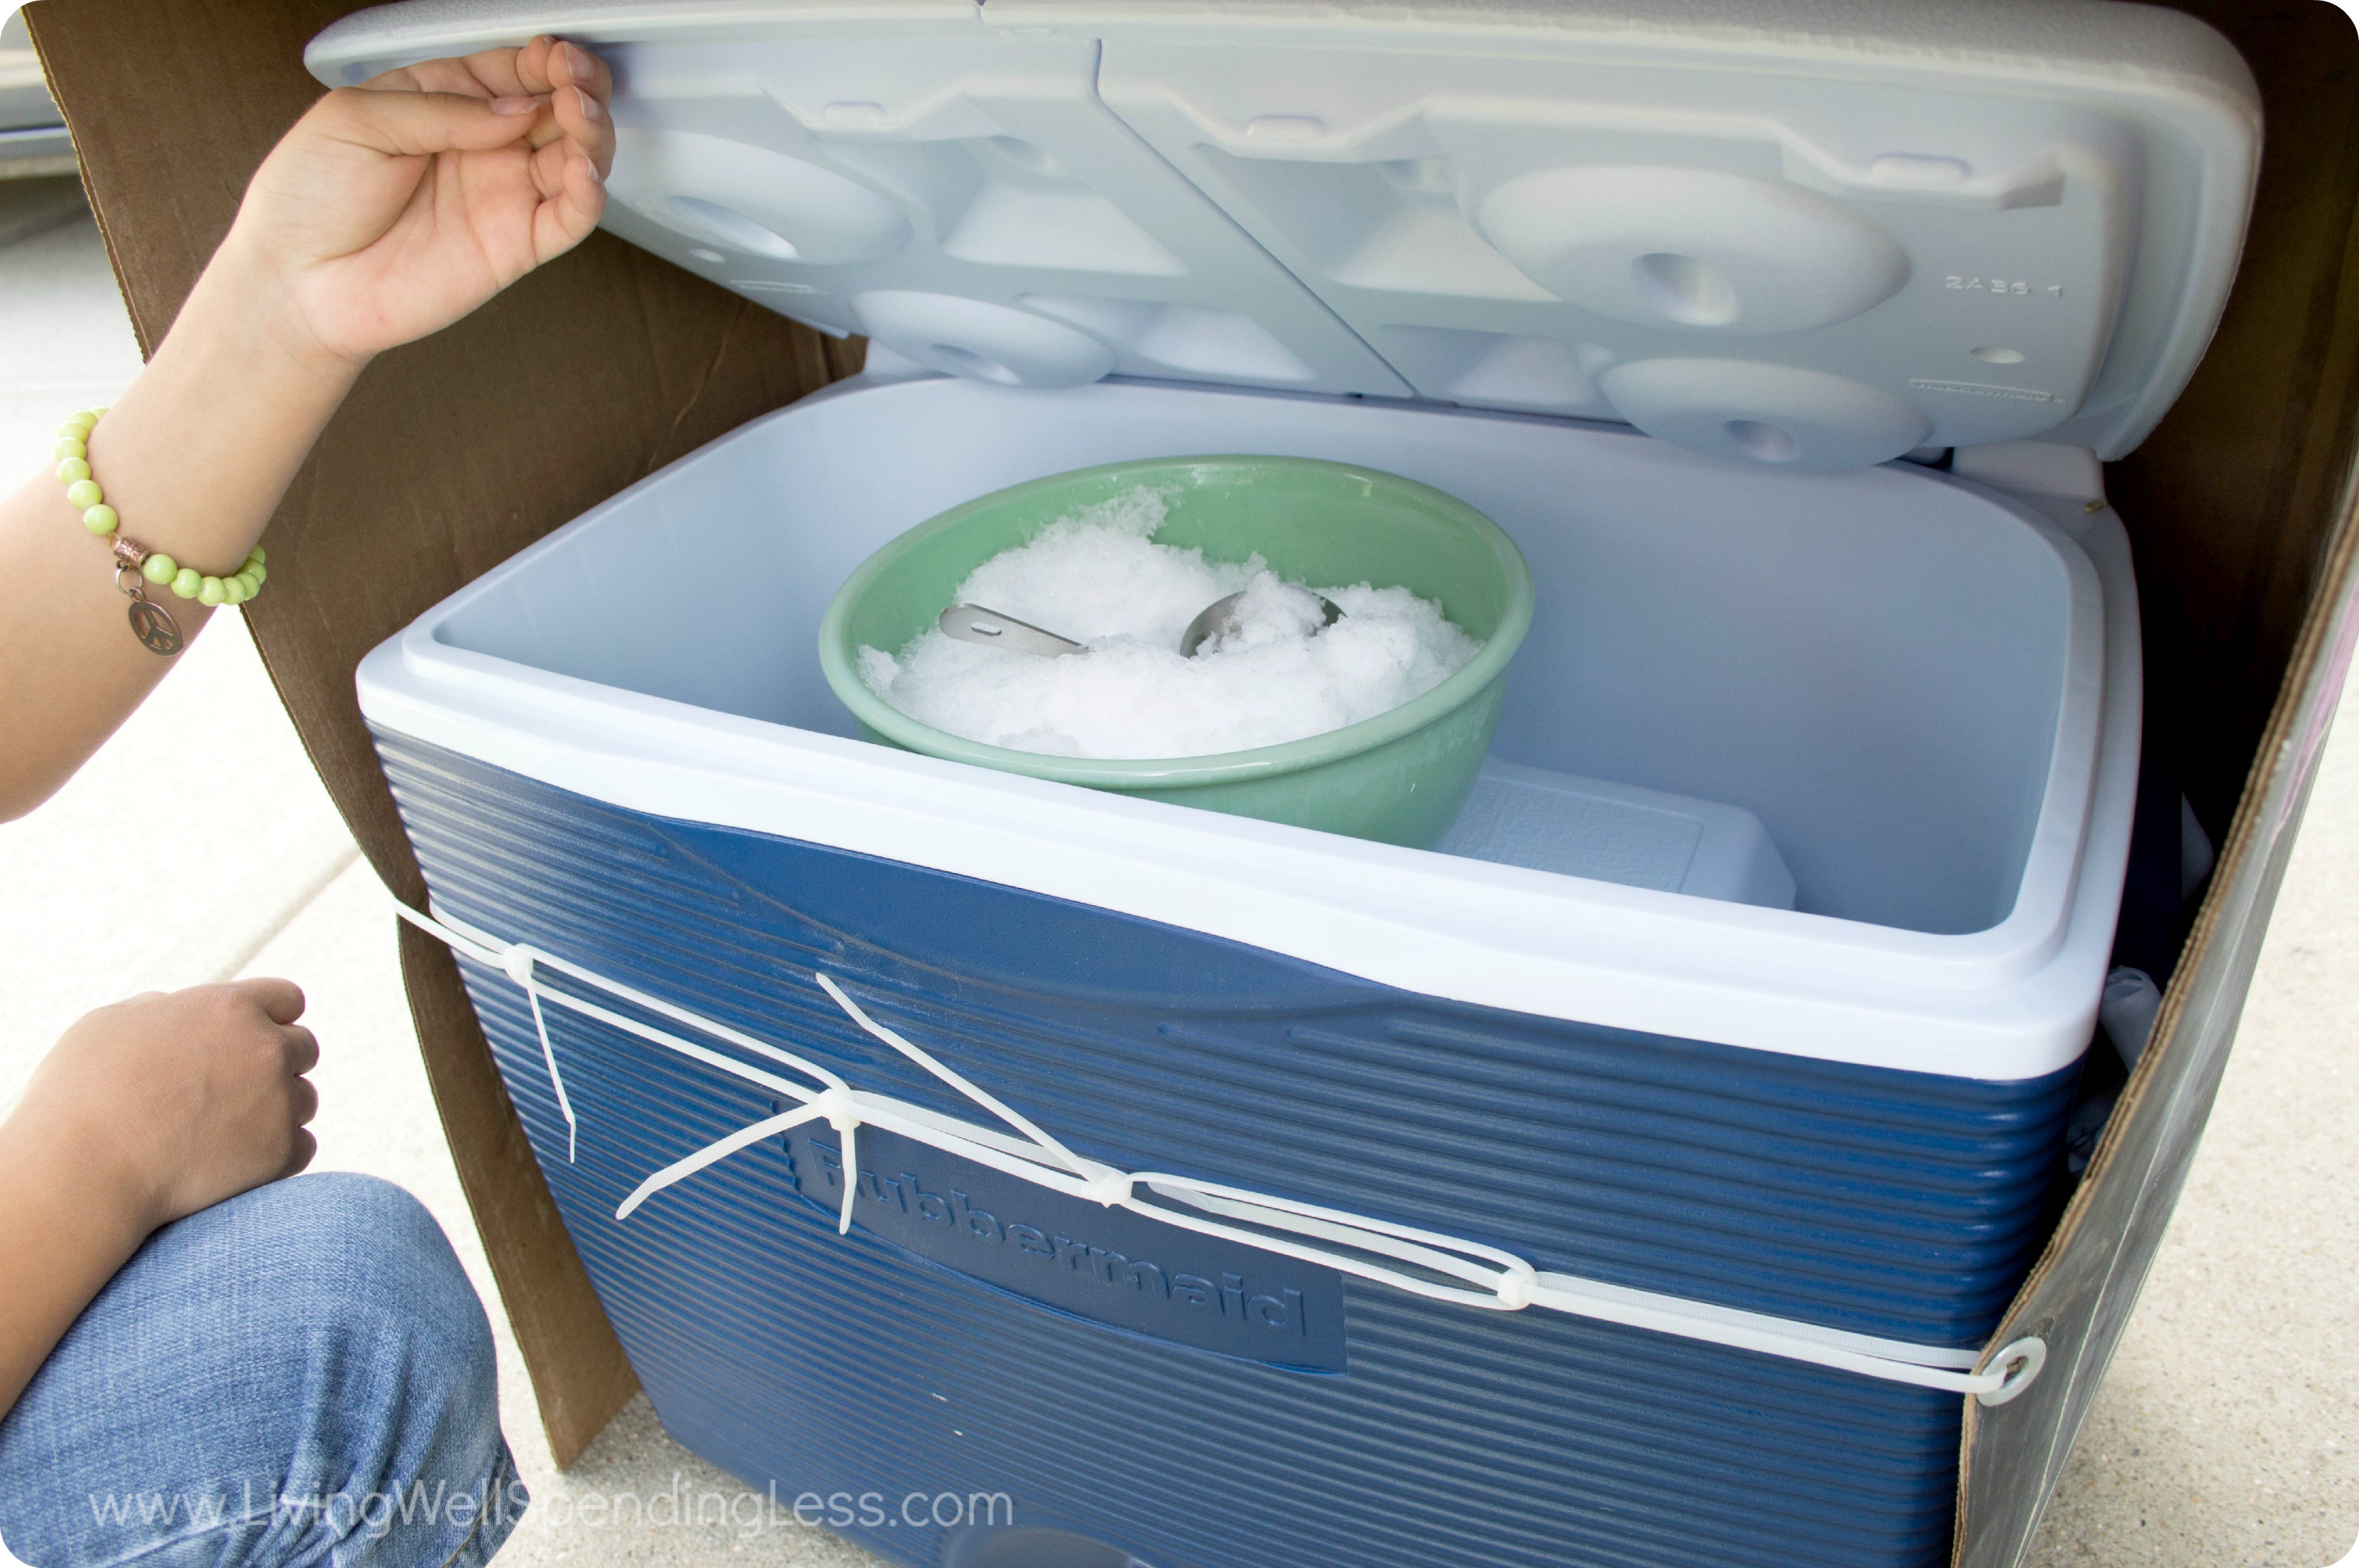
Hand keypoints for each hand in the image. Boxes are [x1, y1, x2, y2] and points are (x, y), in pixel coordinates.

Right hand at [15, 979, 319, 1230]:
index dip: (272, 1020)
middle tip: (235, 1094)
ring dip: (276, 1113)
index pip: (287, 1000)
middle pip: (302, 1049)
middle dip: (275, 1067)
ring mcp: (278, 1100)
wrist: (81, 1169)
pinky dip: (276, 1156)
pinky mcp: (280, 1151)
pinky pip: (302, 1147)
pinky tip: (236, 1163)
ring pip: (303, 1100)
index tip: (254, 1043)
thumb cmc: (79, 1096)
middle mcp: (265, 1048)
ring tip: (222, 1134)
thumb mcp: (111, 1026)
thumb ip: (160, 1011)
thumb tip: (178, 1007)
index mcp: (229, 1008)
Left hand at [223, 36, 616, 368]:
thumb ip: (439, 107)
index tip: (555, 53)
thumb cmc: (309, 197)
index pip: (513, 70)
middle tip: (577, 82)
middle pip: (557, 110)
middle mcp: (481, 146)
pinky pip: (570, 218)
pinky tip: (584, 172)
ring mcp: (502, 196)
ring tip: (580, 116)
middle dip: (579, 88)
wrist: (295, 282)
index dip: (544, 59)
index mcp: (443, 101)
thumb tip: (513, 108)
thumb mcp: (356, 118)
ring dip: (592, 134)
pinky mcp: (515, 247)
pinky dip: (589, 194)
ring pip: (577, 159)